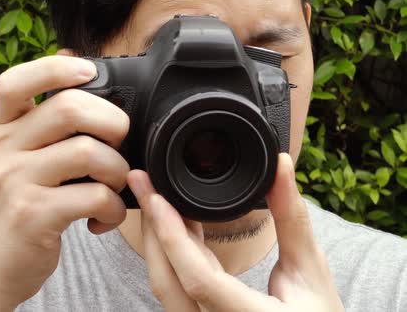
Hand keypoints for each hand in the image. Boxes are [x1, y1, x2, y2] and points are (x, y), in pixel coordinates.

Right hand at [0, 52, 129, 308]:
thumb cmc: (14, 206)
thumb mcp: (14, 157)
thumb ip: (39, 120)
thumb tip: (72, 61)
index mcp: (1, 129)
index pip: (15, 81)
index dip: (56, 66)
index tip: (89, 70)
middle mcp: (3, 149)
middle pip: (69, 109)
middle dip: (112, 122)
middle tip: (117, 144)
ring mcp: (16, 182)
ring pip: (88, 152)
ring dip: (118, 170)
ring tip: (112, 187)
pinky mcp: (34, 215)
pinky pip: (94, 196)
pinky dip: (114, 208)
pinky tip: (104, 217)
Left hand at [127, 153, 344, 311]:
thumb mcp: (311, 270)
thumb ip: (292, 219)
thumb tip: (280, 166)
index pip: (199, 279)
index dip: (173, 237)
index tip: (158, 198)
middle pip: (168, 280)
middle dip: (153, 228)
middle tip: (144, 184)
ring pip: (167, 285)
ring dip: (160, 239)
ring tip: (156, 197)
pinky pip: (176, 288)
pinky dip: (173, 254)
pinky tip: (176, 225)